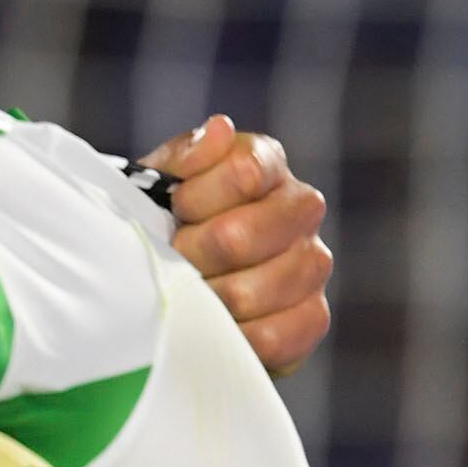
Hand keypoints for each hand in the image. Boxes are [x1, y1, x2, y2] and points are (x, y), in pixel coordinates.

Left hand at [144, 116, 331, 375]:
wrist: (164, 287)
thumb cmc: (158, 227)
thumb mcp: (155, 185)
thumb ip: (185, 157)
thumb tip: (219, 129)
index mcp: (264, 166)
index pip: (245, 171)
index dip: (196, 198)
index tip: (173, 211)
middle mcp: (299, 209)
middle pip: (247, 234)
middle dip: (194, 253)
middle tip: (172, 262)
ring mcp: (312, 263)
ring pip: (262, 287)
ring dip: (212, 297)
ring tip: (189, 295)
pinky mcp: (312, 315)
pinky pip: (285, 331)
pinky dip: (242, 337)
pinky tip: (218, 330)